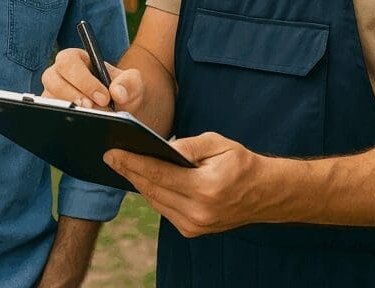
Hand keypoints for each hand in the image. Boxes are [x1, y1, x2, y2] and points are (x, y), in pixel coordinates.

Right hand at [41, 48, 144, 113]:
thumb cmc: (123, 91)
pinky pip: (48, 117)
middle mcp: (59, 74)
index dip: (83, 79)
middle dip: (72, 95)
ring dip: (67, 109)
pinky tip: (81, 128)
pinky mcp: (50, 113)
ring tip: (90, 119)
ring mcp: (52, 94)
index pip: (69, 62)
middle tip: (93, 109)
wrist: (122, 111)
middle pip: (51, 78)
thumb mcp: (133, 83)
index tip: (104, 97)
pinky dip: (63, 122)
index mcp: (76, 59)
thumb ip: (129, 82)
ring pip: (48, 99)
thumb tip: (118, 93)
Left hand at [104, 132, 266, 236]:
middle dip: (129, 171)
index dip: (132, 162)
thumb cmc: (239, 162)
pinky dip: (152, 194)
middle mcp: (198, 212)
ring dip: (137, 183)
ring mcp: (195, 225)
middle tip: (110, 156)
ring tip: (121, 165)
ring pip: (155, 201)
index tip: (112, 152)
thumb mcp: (217, 143)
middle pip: (152, 189)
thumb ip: (188, 146)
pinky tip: (142, 179)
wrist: (263, 193)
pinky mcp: (193, 231)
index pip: (159, 174)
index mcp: (205, 188)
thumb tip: (160, 147)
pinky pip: (164, 209)